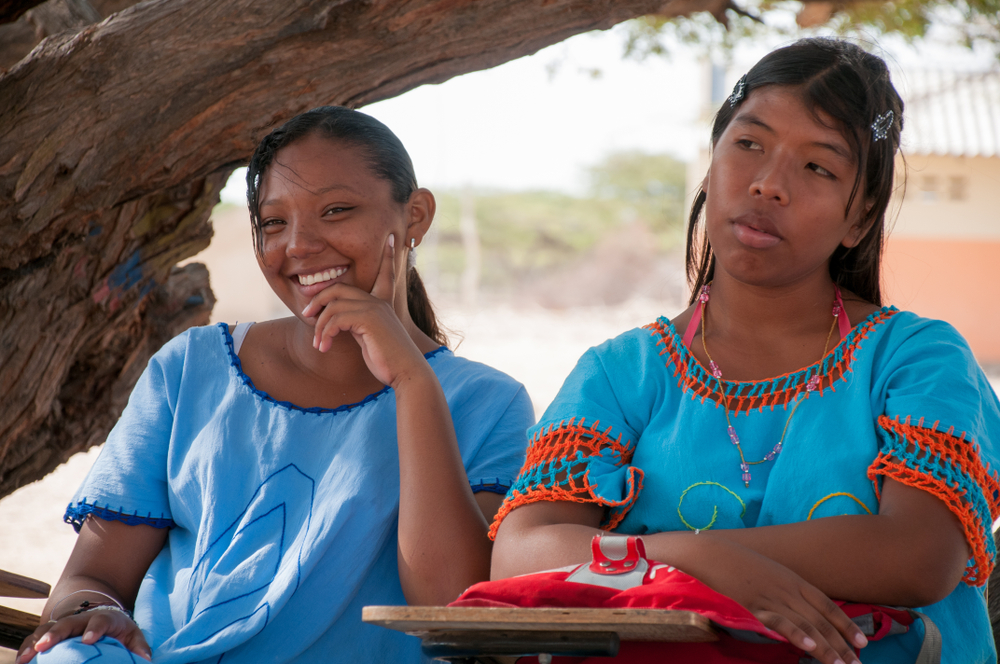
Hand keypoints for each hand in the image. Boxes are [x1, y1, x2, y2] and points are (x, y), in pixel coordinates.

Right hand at [17, 610, 150, 662]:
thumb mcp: (131, 634)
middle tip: (46, 646)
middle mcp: (81, 619)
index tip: (89, 640)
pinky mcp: (52, 632)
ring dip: (36, 641)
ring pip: (48, 629)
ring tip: (26, 657)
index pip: (100, 621)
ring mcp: (65, 624)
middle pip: (67, 623)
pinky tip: (22, 660)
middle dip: (56, 633)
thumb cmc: (117, 629)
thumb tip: (146, 661)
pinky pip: (37, 638)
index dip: (95, 629)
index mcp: (105, 618)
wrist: (100, 613)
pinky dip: (28, 647)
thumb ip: (138, 646)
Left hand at [300, 234, 426, 386]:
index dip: (389, 256)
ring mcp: (374, 308)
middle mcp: (379, 302)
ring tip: (318, 344)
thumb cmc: (388, 360)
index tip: (392, 239)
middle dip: (318, 298)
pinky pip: (335, 319)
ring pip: (332, 305)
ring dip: (319, 326)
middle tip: (306, 314)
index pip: (386, 274)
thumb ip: (356, 325)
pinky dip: (324, 333)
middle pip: (338, 288)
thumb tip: (335, 323)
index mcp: (383, 303)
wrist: (406, 372)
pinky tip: (324, 347)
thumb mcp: (369, 339)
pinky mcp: (369, 318)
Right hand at [692, 538, 865, 663]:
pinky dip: (796, 635)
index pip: (827, 605)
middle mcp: (788, 589)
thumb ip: (784, 589)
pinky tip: (809, 648)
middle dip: (841, 643)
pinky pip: (779, 622)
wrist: (711, 552)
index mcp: (794, 580)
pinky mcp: (754, 605)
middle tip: (857, 663)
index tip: (861, 642)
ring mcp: (772, 597)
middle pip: (820, 620)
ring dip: (825, 647)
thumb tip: (796, 608)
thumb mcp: (768, 572)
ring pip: (805, 625)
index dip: (845, 624)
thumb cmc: (737, 562)